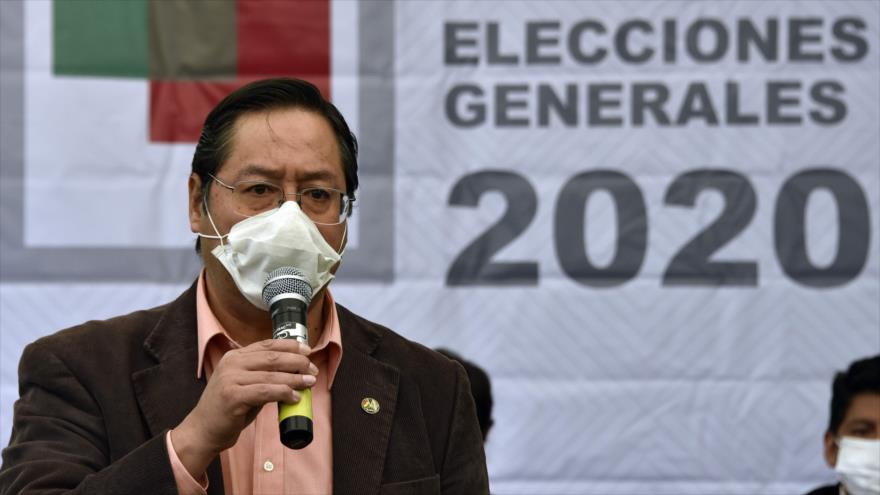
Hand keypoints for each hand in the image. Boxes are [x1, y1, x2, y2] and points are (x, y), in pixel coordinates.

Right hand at [171, 339, 316, 476]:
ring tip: (309, 382)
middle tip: (312, 369)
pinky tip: (294, 397)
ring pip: (272, 375)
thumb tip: (295, 371)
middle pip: (272, 357)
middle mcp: (232, 363)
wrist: (204, 430)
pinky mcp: (233, 396)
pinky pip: (265, 392)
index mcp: (234, 356)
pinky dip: (283, 393)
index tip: (307, 350)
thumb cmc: (228, 408)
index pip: (267, 345)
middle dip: (297, 362)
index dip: (290, 346)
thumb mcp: (245, 384)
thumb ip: (264, 375)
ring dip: (295, 378)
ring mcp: (231, 379)